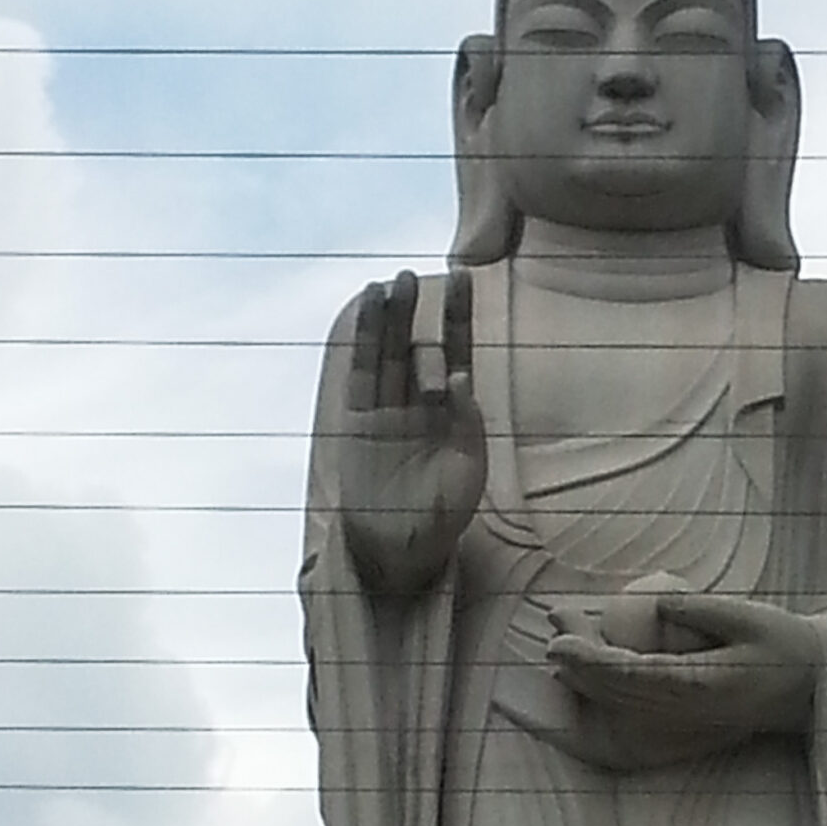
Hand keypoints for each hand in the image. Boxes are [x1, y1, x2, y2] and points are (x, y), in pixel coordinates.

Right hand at [338, 269, 487, 595]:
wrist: (402, 549)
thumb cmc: (443, 514)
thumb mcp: (468, 469)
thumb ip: (467, 422)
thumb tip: (459, 377)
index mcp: (453, 413)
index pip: (458, 352)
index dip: (459, 318)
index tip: (463, 280)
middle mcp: (419, 406)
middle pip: (418, 346)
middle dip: (418, 313)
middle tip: (415, 275)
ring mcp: (387, 412)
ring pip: (387, 356)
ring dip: (388, 321)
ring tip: (389, 285)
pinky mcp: (358, 424)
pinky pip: (360, 378)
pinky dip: (363, 347)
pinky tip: (366, 316)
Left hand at [548, 590, 818, 767]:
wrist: (810, 689)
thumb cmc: (784, 645)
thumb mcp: (752, 617)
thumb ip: (704, 609)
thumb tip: (656, 600)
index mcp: (704, 687)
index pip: (634, 676)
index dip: (592, 662)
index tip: (561, 644)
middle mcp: (689, 714)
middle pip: (618, 695)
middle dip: (580, 669)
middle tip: (552, 638)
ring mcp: (685, 727)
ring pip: (621, 709)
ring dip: (586, 682)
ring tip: (559, 652)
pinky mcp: (683, 728)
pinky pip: (633, 718)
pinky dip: (603, 698)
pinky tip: (581, 678)